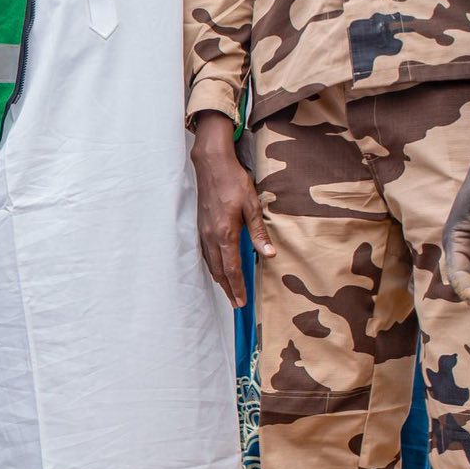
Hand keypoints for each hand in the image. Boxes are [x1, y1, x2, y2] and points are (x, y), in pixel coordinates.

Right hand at [189, 113, 272, 307]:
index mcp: (225, 233)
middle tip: (236, 303)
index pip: (231, 268)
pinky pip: (205, 253)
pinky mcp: (200, 226)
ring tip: (228, 290)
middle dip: (227, 288)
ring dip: (219, 279)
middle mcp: (211, 236)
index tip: (242, 302)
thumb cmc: (234, 182)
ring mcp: (203, 232)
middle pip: (218, 270)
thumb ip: (259, 232)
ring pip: (210, 263)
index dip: (237, 286)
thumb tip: (269, 255)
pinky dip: (212, 265)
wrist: (211, 165)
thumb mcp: (252, 205)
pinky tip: (217, 267)